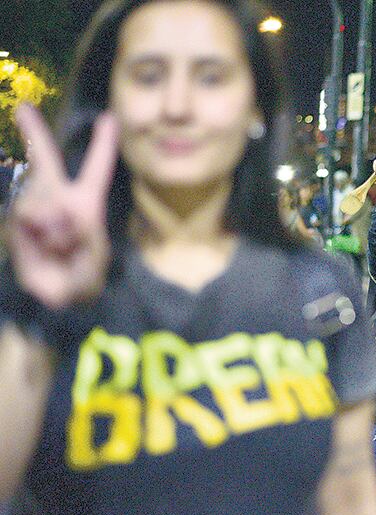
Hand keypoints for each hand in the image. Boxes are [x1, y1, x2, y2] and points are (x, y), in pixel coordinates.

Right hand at [8, 104, 118, 309]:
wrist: (59, 293)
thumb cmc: (83, 272)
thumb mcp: (96, 254)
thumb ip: (82, 232)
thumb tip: (54, 217)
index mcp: (87, 201)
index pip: (97, 168)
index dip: (103, 143)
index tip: (109, 118)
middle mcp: (58, 198)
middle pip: (46, 159)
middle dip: (35, 132)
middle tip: (23, 109)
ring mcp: (33, 207)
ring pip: (42, 200)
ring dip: (56, 225)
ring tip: (61, 246)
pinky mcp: (17, 222)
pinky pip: (30, 218)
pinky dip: (42, 233)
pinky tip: (46, 246)